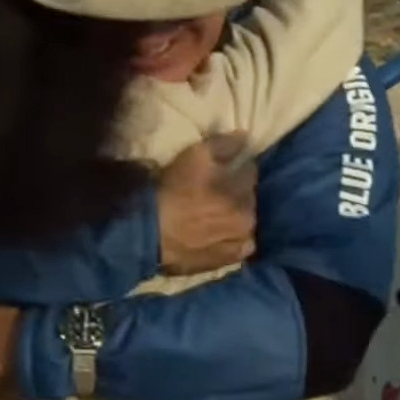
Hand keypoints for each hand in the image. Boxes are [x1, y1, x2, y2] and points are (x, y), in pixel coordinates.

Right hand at [156, 132, 257, 274]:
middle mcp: (247, 218)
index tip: (224, 167)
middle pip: (249, 199)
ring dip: (236, 217)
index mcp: (243, 191)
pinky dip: (233, 240)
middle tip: (217, 191)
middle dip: (238, 193)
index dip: (237, 166)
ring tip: (217, 215)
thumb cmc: (172, 191)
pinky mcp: (225, 262)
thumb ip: (224, 144)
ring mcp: (238, 244)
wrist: (149, 234)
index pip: (250, 171)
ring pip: (245, 224)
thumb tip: (245, 136)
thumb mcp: (195, 156)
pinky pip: (238, 248)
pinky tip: (219, 236)